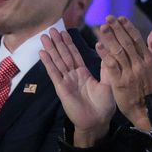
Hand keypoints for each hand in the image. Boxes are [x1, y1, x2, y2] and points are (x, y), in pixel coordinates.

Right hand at [40, 28, 114, 145]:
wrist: (97, 122)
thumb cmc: (104, 105)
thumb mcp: (109, 82)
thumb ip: (106, 67)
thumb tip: (105, 50)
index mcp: (83, 73)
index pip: (74, 54)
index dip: (69, 43)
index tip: (63, 32)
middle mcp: (73, 75)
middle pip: (63, 55)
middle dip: (57, 42)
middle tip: (51, 29)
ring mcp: (66, 81)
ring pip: (57, 61)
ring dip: (51, 49)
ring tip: (44, 36)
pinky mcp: (61, 88)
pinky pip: (54, 73)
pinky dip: (48, 63)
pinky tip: (42, 53)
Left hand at [96, 17, 151, 131]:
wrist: (146, 108)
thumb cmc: (150, 87)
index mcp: (148, 59)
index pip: (137, 39)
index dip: (128, 27)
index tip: (120, 18)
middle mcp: (139, 64)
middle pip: (127, 43)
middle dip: (117, 29)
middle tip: (108, 18)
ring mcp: (130, 73)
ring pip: (119, 52)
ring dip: (110, 38)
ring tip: (102, 28)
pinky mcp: (120, 82)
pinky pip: (112, 66)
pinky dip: (105, 55)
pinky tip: (98, 46)